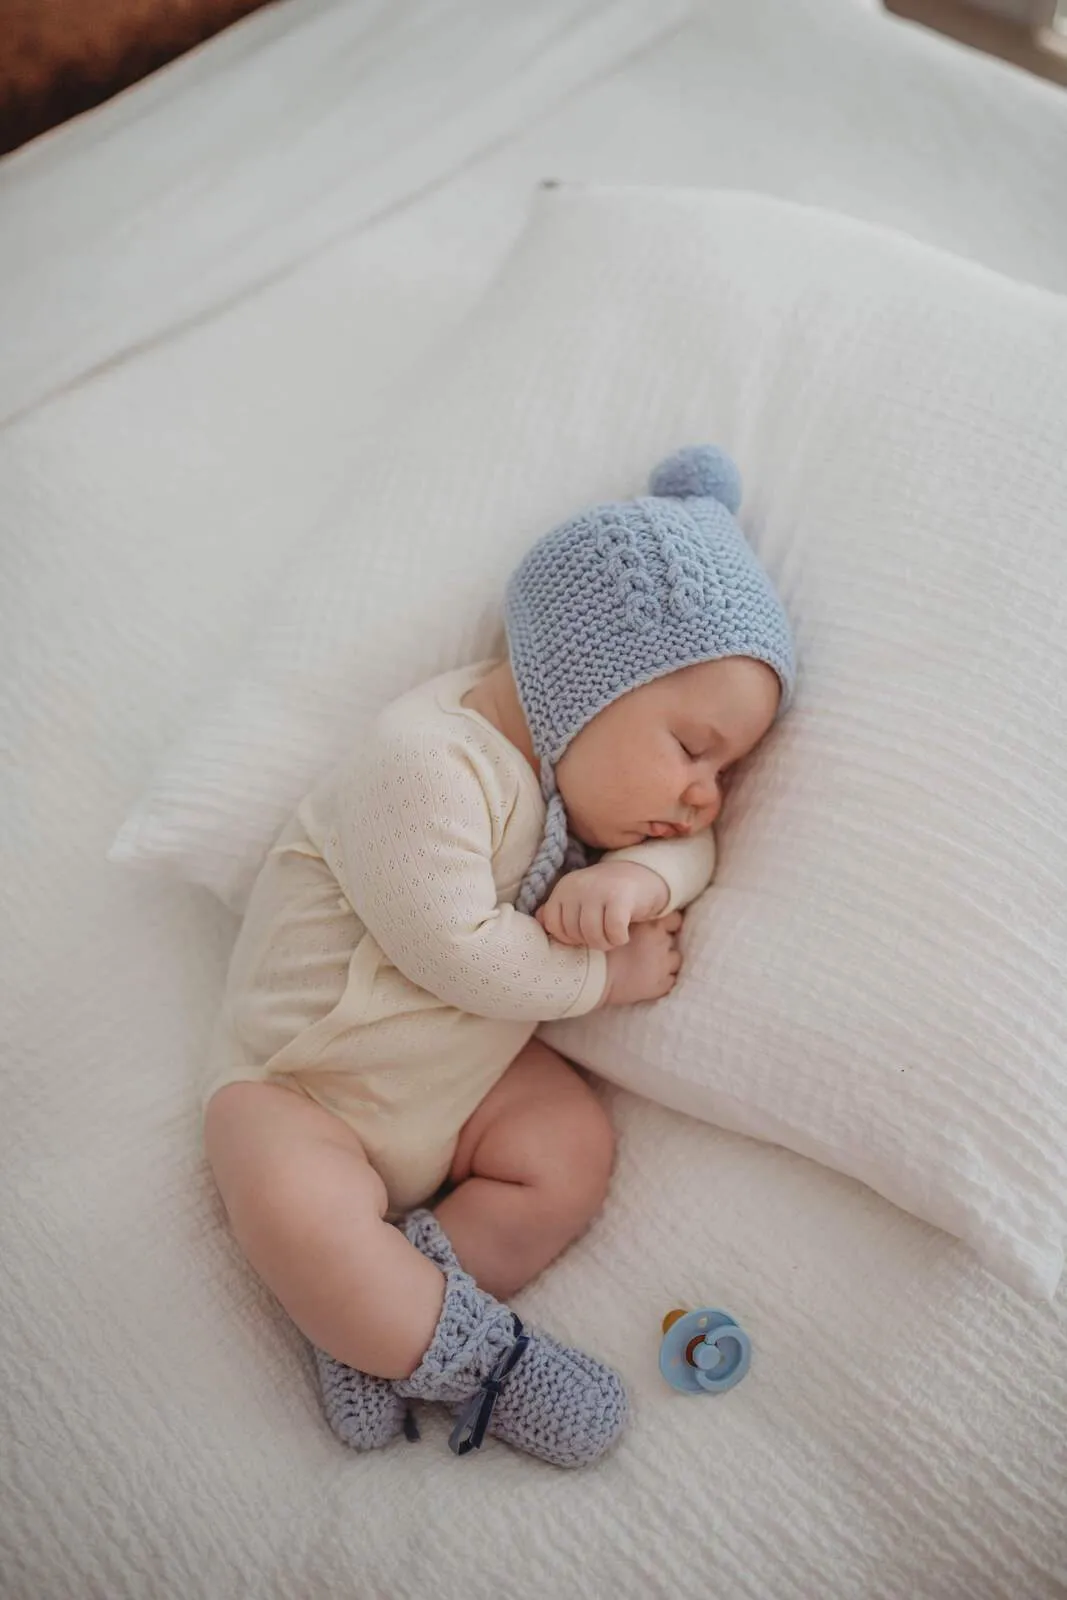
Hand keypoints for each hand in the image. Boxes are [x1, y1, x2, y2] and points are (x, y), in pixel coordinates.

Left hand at [536, 862, 668, 951]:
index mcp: (564, 887)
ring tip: (613, 935)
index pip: (553, 925)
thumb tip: (538, 919)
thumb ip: (559, 908)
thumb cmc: (607, 894)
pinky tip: (624, 933)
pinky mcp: (620, 896)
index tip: (584, 934)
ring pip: (592, 935)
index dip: (568, 937)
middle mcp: (578, 886)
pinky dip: (619, 939)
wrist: (643, 874)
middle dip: (590, 942)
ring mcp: (598, 889)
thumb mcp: (579, 898)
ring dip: (606, 943)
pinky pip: (614, 931)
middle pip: (574, 933)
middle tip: (604, 934)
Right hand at [599, 913, 682, 1006]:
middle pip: (672, 939)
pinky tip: (650, 978)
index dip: (668, 923)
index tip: (659, 926)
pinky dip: (664, 979)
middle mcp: (661, 943)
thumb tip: (637, 918)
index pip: (674, 919)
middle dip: (664, 942)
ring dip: (666, 960)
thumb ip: (632, 920)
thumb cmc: (598, 946)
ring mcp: (662, 965)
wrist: (592, 974)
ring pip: (675, 959)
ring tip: (651, 963)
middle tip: (649, 946)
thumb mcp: (616, 924)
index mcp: (652, 925)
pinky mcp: (659, 986)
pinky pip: (671, 980)